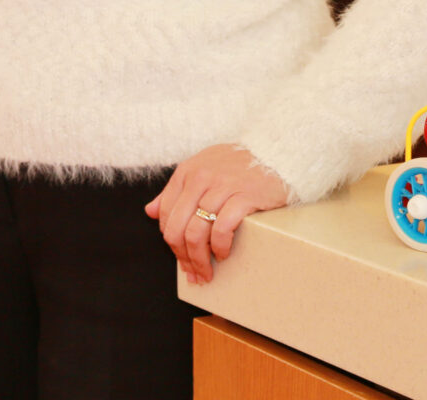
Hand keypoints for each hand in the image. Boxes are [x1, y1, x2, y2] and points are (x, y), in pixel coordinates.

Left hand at [145, 144, 287, 284]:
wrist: (276, 152)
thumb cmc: (239, 164)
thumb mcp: (202, 168)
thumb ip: (176, 189)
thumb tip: (150, 211)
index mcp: (186, 172)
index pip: (166, 217)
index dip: (172, 243)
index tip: (181, 258)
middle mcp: (200, 178)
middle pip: (178, 229)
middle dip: (183, 258)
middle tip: (194, 273)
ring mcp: (222, 187)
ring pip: (197, 233)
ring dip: (200, 260)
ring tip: (207, 271)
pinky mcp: (244, 197)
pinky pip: (222, 230)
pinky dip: (219, 247)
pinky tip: (223, 254)